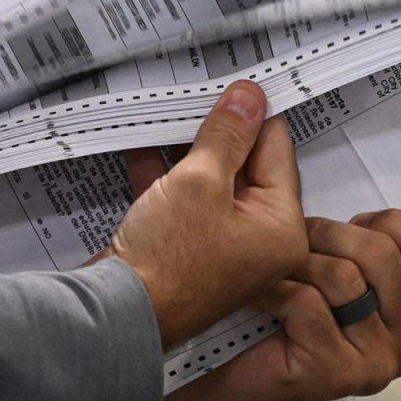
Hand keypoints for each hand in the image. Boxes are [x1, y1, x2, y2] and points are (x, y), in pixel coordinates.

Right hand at [104, 80, 310, 350]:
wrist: (118, 315)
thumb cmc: (167, 259)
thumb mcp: (200, 180)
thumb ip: (226, 135)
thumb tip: (249, 97)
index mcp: (282, 227)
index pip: (276, 149)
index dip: (251, 114)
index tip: (231, 85)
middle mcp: (259, 239)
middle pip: (245, 164)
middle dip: (217, 130)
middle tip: (197, 94)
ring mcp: (222, 246)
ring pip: (210, 180)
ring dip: (186, 149)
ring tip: (167, 112)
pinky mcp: (187, 249)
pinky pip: (183, 200)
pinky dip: (164, 174)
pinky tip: (141, 144)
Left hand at [162, 209, 400, 400]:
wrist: (206, 358)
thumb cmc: (259, 300)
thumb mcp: (310, 246)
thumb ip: (338, 213)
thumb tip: (299, 129)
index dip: (391, 224)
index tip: (353, 221)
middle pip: (383, 255)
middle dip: (325, 237)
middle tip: (293, 249)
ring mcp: (378, 364)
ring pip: (345, 276)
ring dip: (294, 265)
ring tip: (270, 276)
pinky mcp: (340, 375)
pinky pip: (311, 303)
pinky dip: (272, 292)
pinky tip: (255, 300)